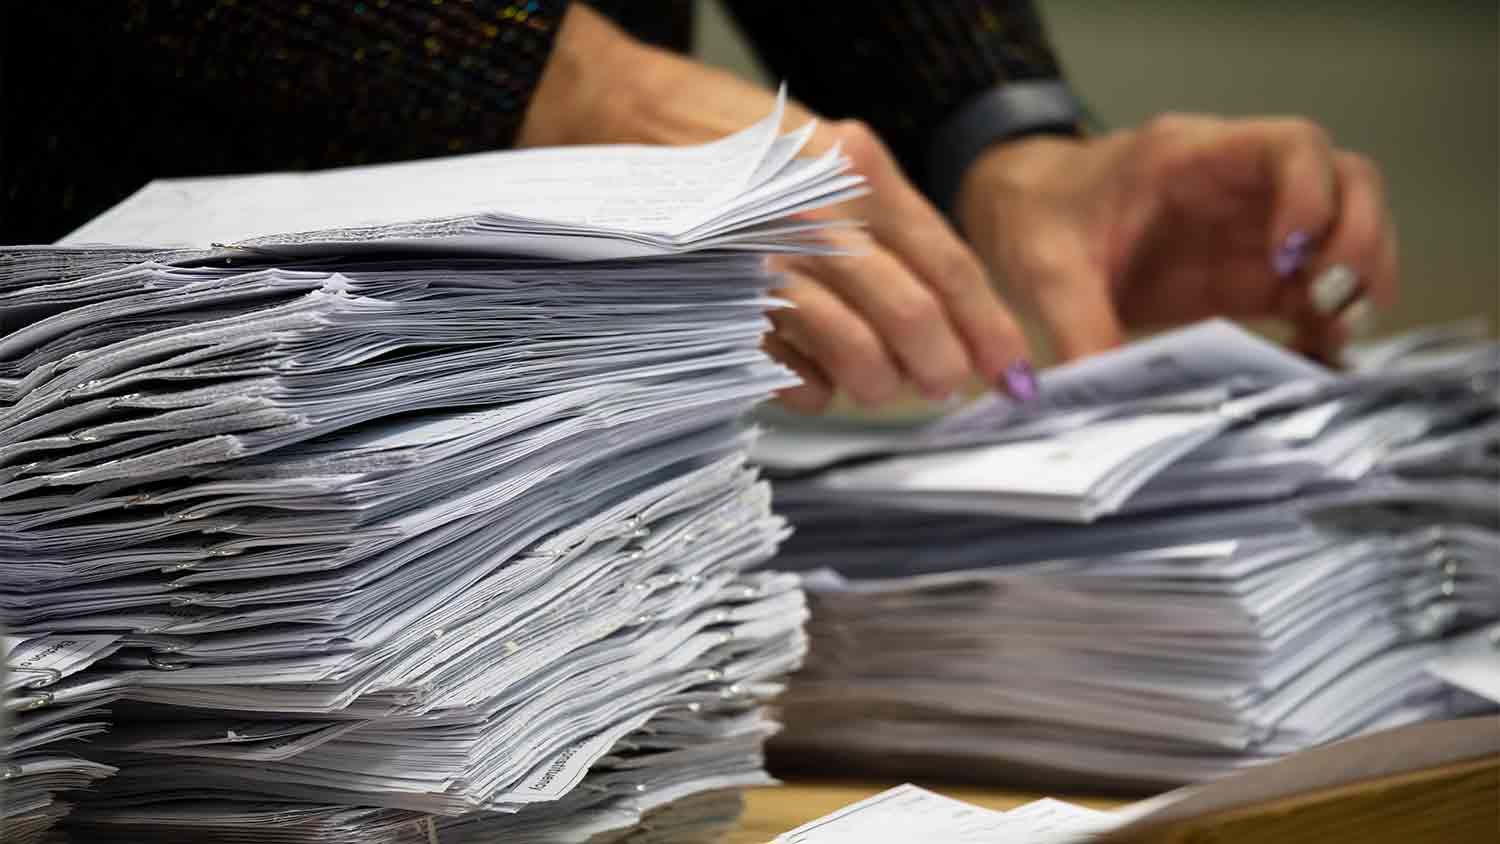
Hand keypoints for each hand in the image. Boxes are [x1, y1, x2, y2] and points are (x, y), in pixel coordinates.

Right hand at [519, 5, 1033, 412]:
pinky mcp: (716, 292)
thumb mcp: (823, 156)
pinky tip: (820, 384)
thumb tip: (939, 314)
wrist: (622, 113)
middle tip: (943, 385)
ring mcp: (762, 254)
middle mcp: (816, 210)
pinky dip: (814, 388)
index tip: (1012, 371)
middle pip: (908, 310)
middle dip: (937, 364)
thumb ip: (878, 222)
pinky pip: (787, 364)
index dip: (987, 325)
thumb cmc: (733, 143)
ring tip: (879, 388)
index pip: (945, 262)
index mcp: (856, 170)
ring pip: (851, 345)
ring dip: (878, 384)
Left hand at [957, 114, 1397, 362]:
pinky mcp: (1247, 275)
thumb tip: (1097, 394)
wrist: (1022, 213)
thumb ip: (1077, 327)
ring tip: (1333, 337)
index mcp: (1192, 158)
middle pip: (1347, 183)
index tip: (1291, 255)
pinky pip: (1312, 289)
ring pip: (1344, 233)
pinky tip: (1311, 358)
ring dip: (1357, 283)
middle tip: (1332, 306)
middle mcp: (1239, 185)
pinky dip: (1327, 322)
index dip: (1313, 196)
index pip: (1292, 146)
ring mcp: (1251, 230)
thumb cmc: (1037, 217)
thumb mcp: (1046, 271)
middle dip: (1358, 242)